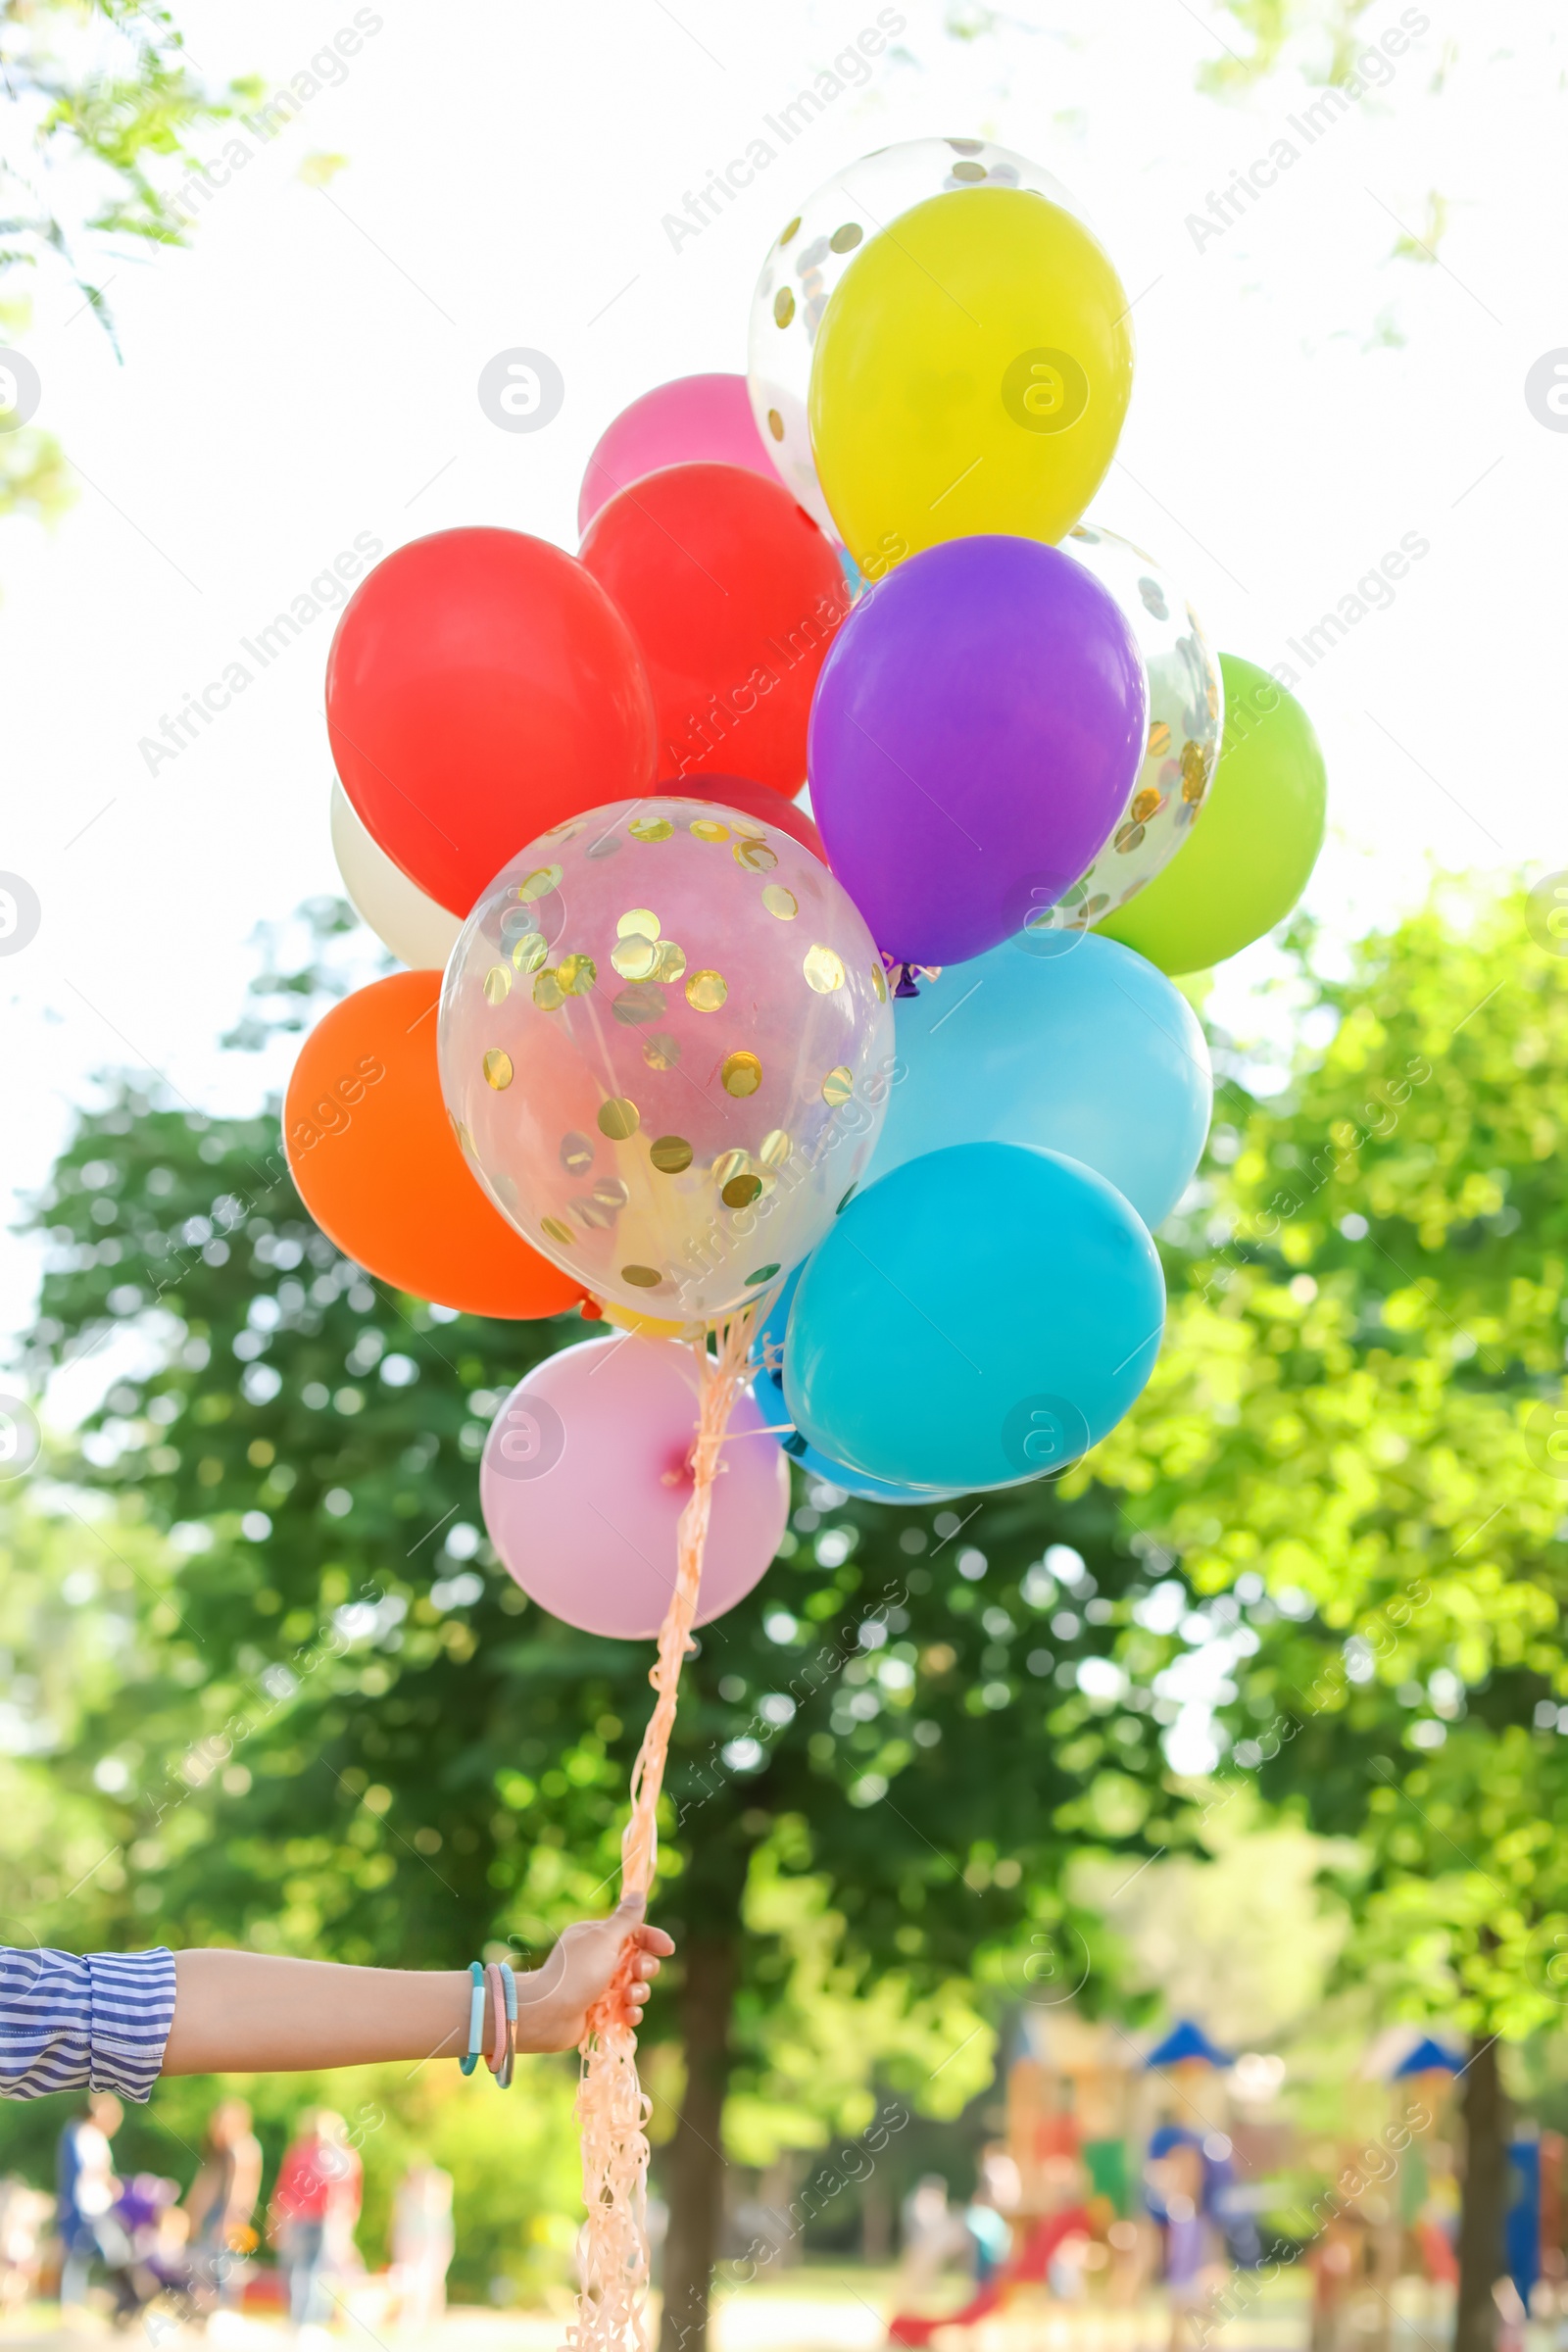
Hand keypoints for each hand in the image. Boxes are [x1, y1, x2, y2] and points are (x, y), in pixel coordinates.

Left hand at [514, 1895, 673, 2051]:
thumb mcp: (604, 1940)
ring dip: (638, 1992)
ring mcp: (598, 1988)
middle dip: (644, 1968)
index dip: (652, 1939)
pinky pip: (625, 2011)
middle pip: (637, 1961)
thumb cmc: (576, 1972)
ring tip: (629, 1997)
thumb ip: (626, 1920)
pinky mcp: (599, 2012)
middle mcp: (597, 1960)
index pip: (632, 1933)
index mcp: (596, 1938)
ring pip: (634, 1987)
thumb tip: (638, 1894)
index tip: (668, 1949)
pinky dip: (630, 2013)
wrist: (548, 2014)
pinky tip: (627, 2015)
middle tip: (638, 1972)